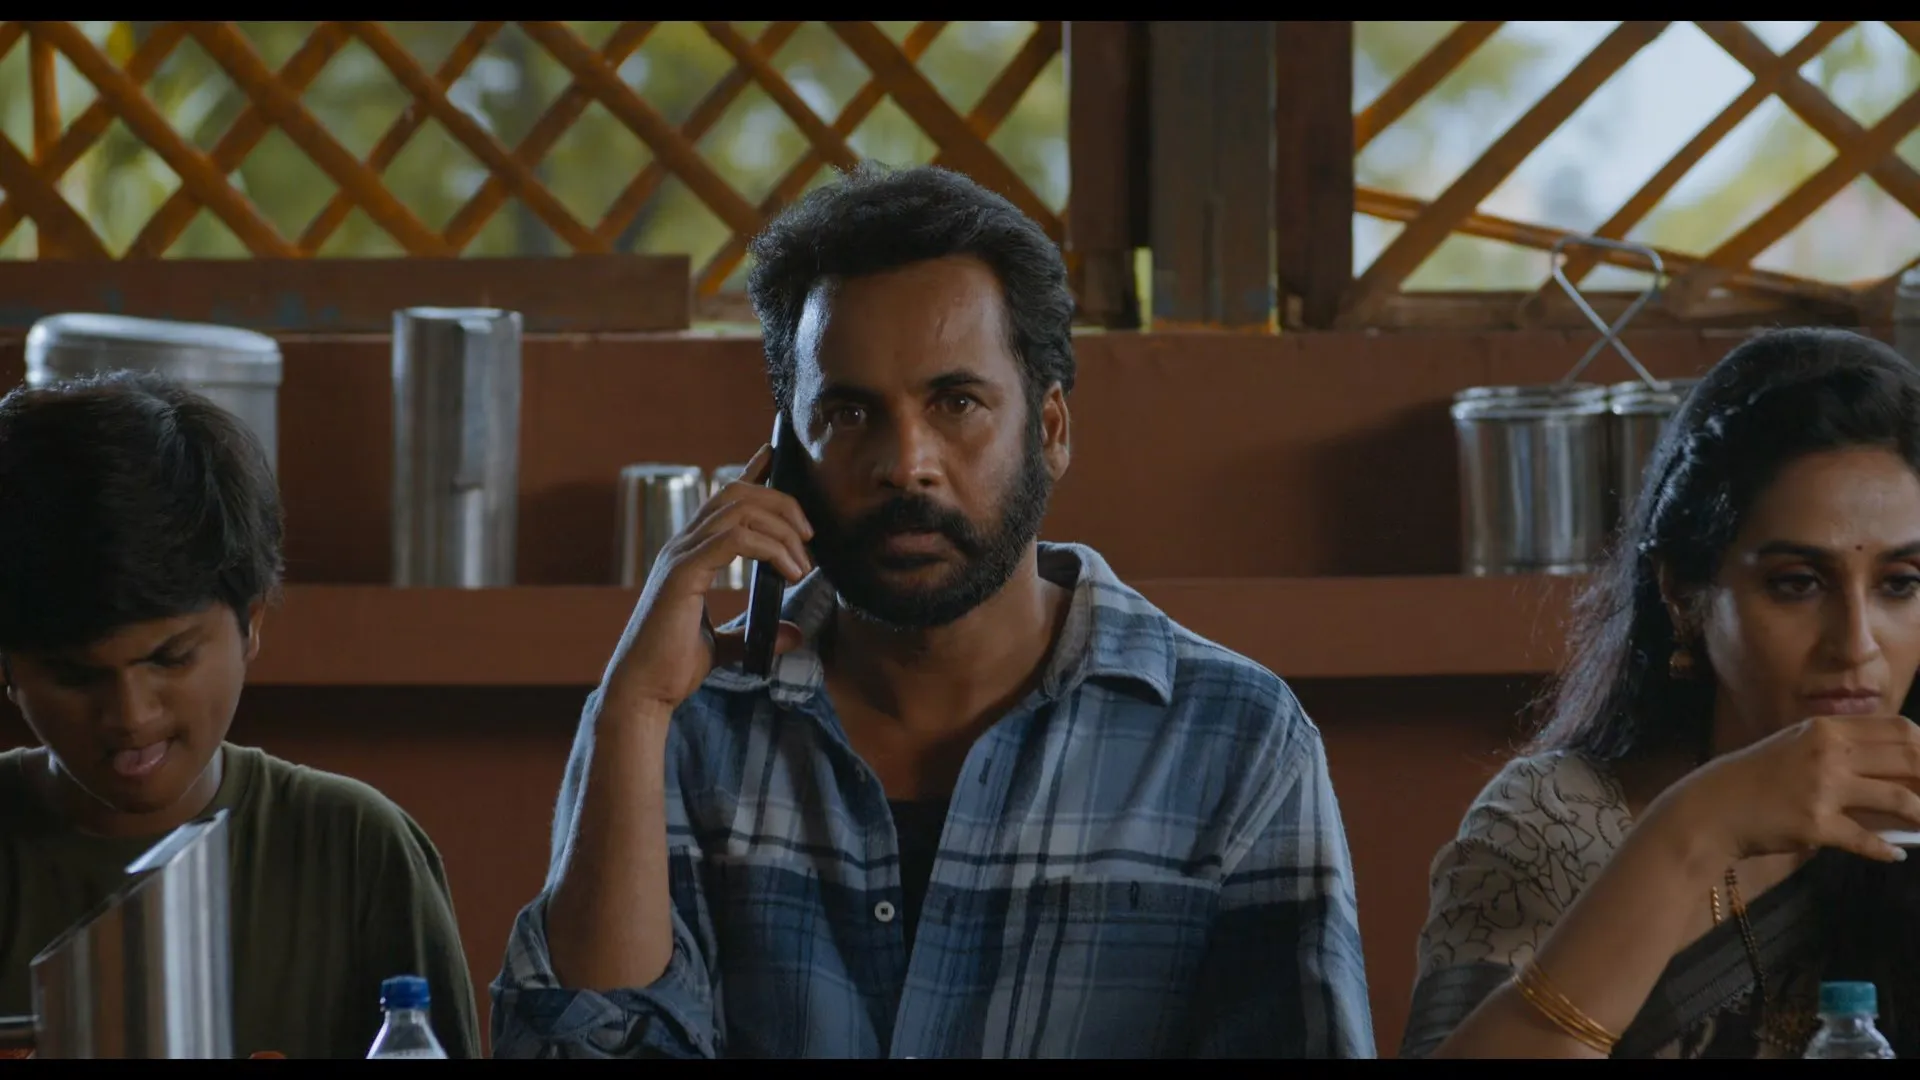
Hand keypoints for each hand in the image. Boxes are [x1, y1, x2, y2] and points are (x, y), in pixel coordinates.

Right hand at [600, 443, 812, 713]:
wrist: (644, 692)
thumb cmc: (674, 668)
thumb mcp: (725, 647)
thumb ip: (757, 634)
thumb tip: (794, 633)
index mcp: (689, 554)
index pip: (722, 499)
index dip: (751, 471)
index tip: (774, 455)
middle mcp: (681, 546)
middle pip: (736, 493)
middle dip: (780, 503)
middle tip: (809, 537)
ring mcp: (680, 556)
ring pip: (738, 510)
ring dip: (781, 529)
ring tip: (802, 564)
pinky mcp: (683, 574)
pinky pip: (734, 539)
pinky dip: (769, 548)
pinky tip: (788, 571)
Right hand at [1650, 714, 1919, 865]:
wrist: (1714, 807)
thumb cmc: (1757, 776)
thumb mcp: (1797, 746)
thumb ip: (1841, 749)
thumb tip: (1894, 770)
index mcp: (1827, 728)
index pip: (1900, 729)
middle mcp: (1829, 752)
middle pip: (1909, 758)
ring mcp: (1823, 788)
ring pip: (1898, 800)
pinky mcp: (1816, 824)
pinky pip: (1866, 840)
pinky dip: (1886, 850)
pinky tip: (1895, 855)